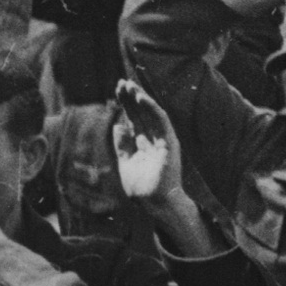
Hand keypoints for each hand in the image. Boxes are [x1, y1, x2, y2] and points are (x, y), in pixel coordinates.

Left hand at [110, 78, 182, 203]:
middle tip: (121, 82)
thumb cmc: (141, 188)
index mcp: (142, 142)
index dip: (125, 104)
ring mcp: (162, 139)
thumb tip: (118, 125)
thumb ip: (122, 145)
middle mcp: (152, 138)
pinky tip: (142, 99)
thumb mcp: (126, 163)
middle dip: (131, 97)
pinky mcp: (169, 142)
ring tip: (130, 86)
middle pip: (140, 112)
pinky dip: (152, 108)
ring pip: (151, 113)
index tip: (116, 90)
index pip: (133, 117)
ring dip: (141, 98)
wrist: (154, 203)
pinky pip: (161, 121)